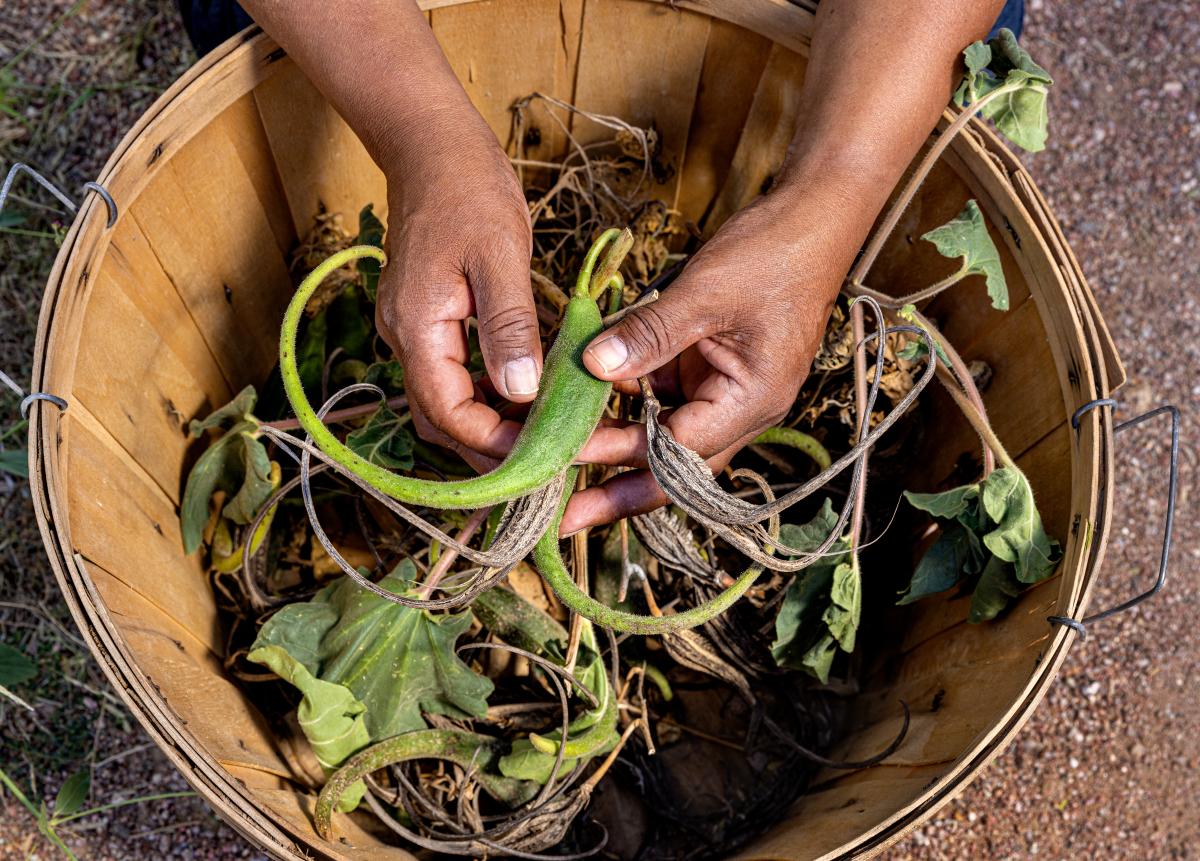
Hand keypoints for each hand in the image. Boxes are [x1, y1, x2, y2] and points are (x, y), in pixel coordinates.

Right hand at [374, 111, 540, 463]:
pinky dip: (490, 394)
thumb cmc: (467, 189)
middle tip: (550, 456)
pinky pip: (455, 375)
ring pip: (448, 401)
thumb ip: (508, 325)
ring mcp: (415, 331)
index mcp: (417, 327)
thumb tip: (521, 390)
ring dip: (492, 424)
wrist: (432, 146)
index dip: (493, 442)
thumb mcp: (498, 255)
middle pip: (442, 419)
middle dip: (492, 446)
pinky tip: (529, 394)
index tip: (543, 453)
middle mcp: (407, 338)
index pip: (447, 412)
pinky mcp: (431, 321)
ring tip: (546, 432)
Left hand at [562, 188, 852, 533]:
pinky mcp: (705, 366)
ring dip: (614, 444)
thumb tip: (592, 367)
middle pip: (672, 466)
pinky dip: (622, 398)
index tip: (566, 461)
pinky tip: (581, 399)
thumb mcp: (706, 292)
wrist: (812, 218)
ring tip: (558, 461)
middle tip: (561, 516)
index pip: (679, 451)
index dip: (620, 459)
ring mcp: (722, 389)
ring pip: (661, 434)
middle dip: (617, 490)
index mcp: (752, 401)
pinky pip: (659, 395)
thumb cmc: (775, 254)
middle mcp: (739, 407)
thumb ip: (649, 333)